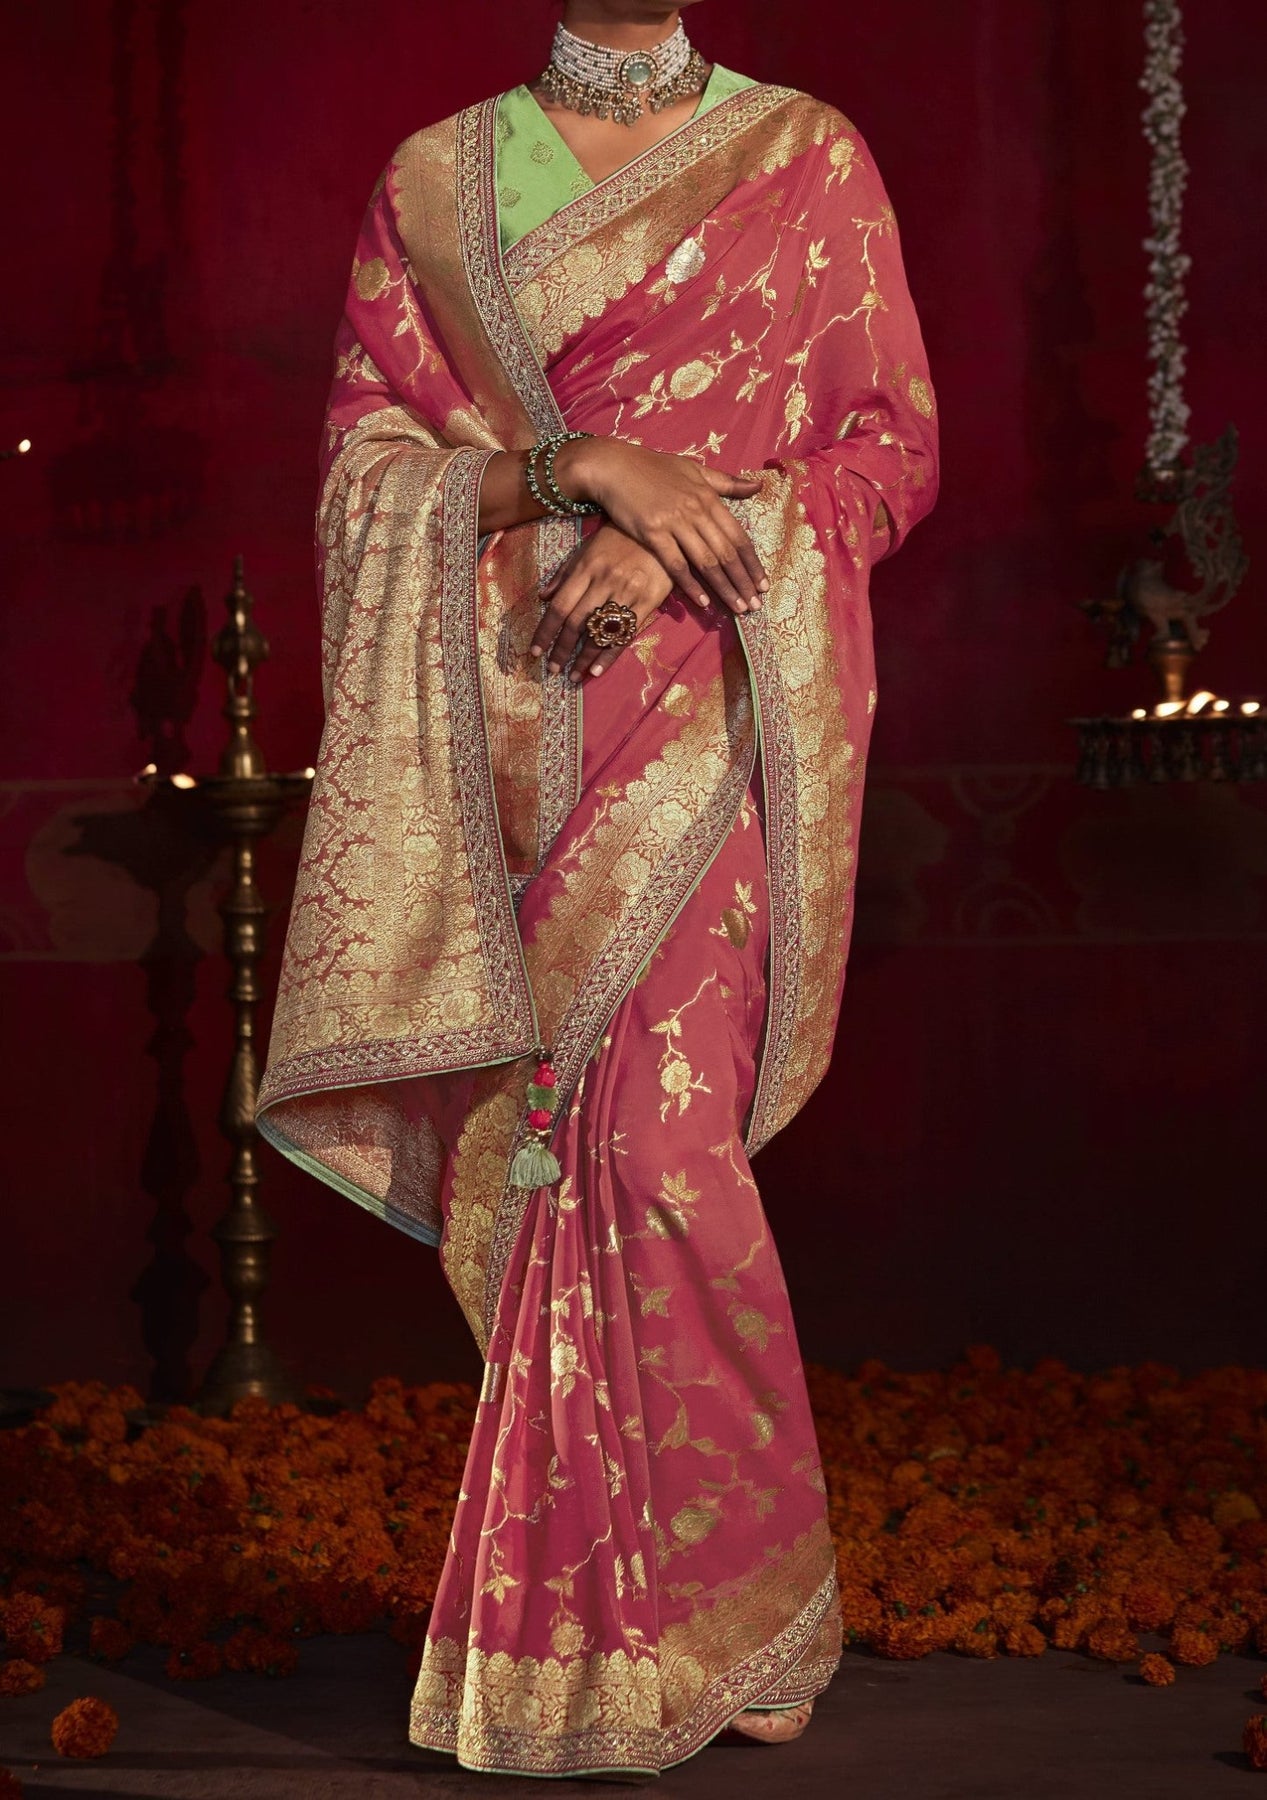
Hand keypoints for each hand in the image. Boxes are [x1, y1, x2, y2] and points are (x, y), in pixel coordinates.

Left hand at [531, 523, 674, 682]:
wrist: (661, 529)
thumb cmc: (620, 538)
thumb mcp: (588, 547)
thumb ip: (565, 573)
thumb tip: (543, 597)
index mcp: (586, 568)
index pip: (560, 607)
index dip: (546, 632)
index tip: (536, 651)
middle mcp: (604, 582)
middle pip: (577, 623)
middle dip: (562, 650)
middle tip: (552, 670)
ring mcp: (627, 592)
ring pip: (600, 632)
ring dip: (584, 658)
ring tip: (573, 675)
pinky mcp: (648, 601)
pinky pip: (625, 634)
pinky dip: (610, 655)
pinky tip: (597, 670)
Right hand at [554, 437, 768, 613]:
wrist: (612, 465)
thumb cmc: (653, 467)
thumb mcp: (693, 468)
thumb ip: (725, 482)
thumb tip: (758, 486)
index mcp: (708, 496)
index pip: (738, 535)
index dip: (752, 562)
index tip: (763, 583)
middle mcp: (696, 510)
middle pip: (726, 553)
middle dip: (744, 581)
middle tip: (756, 605)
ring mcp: (674, 522)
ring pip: (706, 562)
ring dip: (725, 588)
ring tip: (738, 608)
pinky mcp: (652, 532)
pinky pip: (677, 565)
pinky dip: (692, 585)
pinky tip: (704, 603)